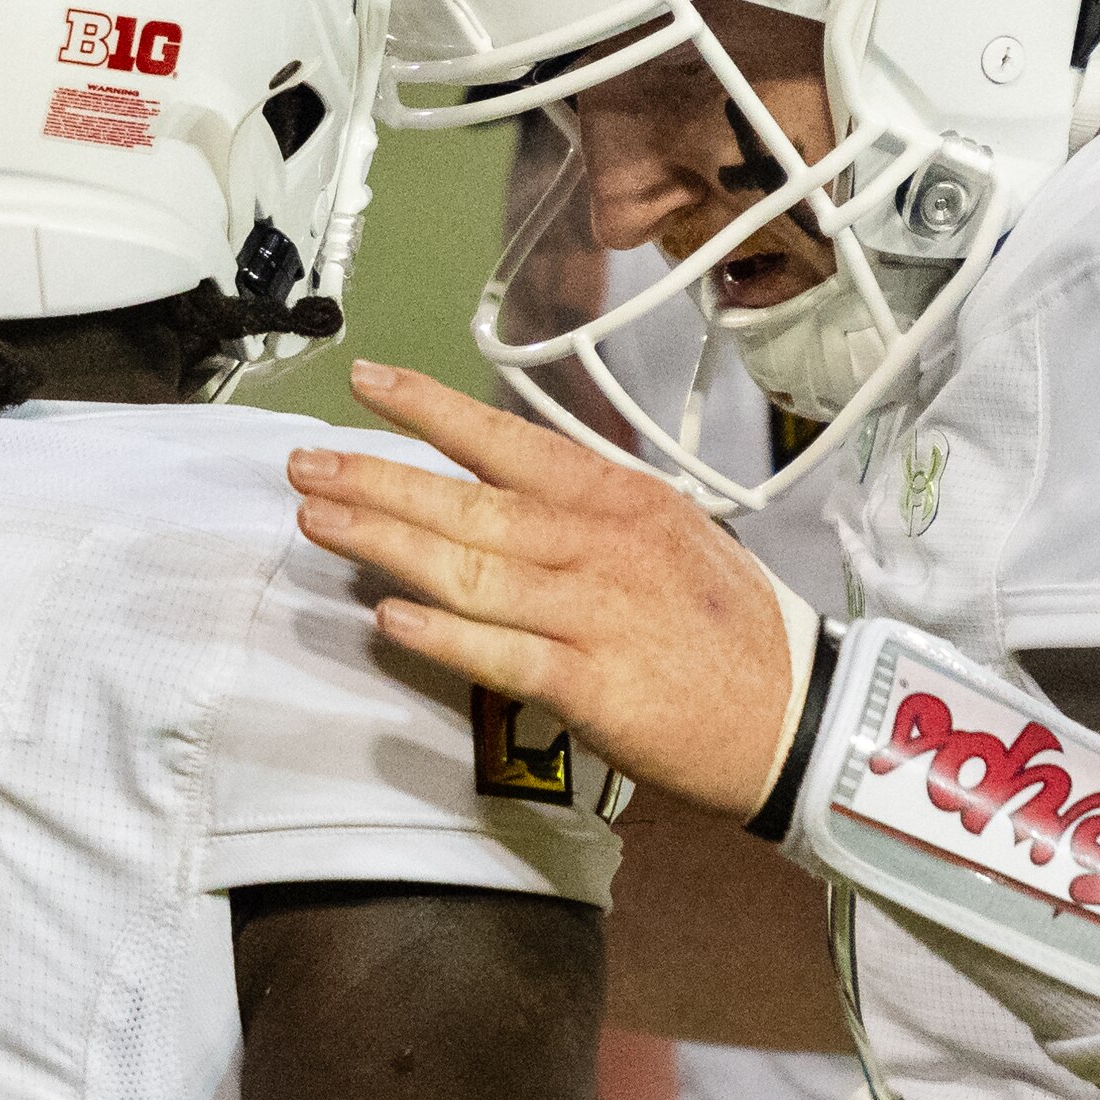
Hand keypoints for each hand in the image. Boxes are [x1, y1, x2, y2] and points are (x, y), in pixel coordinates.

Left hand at [290, 363, 799, 820]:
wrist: (793, 714)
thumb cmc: (727, 631)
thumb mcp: (671, 536)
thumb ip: (588, 512)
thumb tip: (502, 492)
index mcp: (619, 499)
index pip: (510, 441)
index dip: (433, 410)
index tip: (368, 384)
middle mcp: (602, 544)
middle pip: (471, 505)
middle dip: (379, 480)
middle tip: (306, 465)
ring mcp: (597, 613)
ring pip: (473, 571)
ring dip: (387, 544)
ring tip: (320, 522)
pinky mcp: (595, 684)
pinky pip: (505, 654)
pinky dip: (445, 636)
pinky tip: (390, 620)